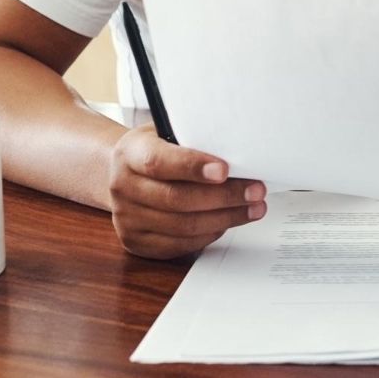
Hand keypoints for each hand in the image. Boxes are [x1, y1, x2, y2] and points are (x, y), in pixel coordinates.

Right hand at [108, 125, 265, 258]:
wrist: (125, 173)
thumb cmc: (159, 149)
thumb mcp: (169, 133)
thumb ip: (195, 140)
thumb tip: (240, 152)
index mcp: (130, 153)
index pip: (159, 162)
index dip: (193, 166)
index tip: (224, 170)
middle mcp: (122, 186)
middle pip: (176, 199)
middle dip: (224, 196)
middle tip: (255, 190)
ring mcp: (126, 218)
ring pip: (182, 226)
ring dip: (225, 218)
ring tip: (253, 208)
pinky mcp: (136, 242)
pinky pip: (179, 244)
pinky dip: (210, 234)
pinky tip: (229, 221)